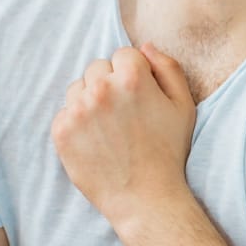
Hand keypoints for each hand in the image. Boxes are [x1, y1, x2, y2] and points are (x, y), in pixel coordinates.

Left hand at [51, 44, 196, 221]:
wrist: (145, 198)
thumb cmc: (168, 152)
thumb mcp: (184, 106)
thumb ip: (168, 67)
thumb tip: (145, 46)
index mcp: (132, 77)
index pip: (124, 55)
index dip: (135, 75)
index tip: (140, 98)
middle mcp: (101, 88)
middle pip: (97, 67)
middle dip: (110, 84)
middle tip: (124, 115)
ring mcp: (77, 110)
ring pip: (78, 88)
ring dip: (90, 100)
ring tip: (109, 129)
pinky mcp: (61, 131)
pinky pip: (64, 112)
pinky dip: (76, 123)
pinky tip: (95, 141)